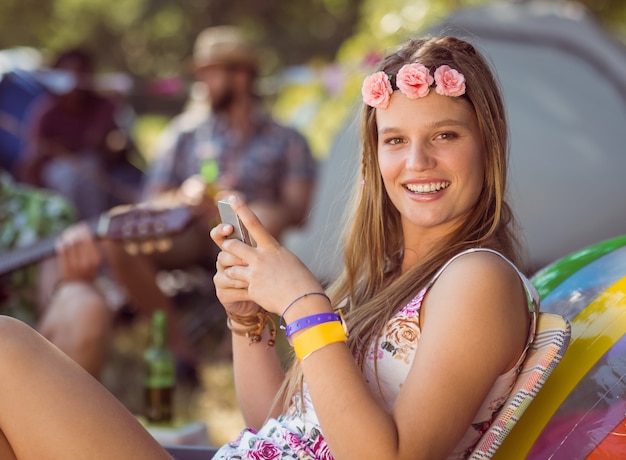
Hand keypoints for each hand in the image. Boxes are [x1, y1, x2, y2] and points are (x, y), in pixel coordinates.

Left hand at [55, 223, 100, 282]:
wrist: (80, 288)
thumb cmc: (89, 271)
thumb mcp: (95, 261)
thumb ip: (92, 248)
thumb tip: (85, 230)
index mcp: (96, 260)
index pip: (89, 240)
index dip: (84, 230)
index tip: (82, 225)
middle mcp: (86, 263)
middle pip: (78, 241)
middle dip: (75, 231)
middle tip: (73, 227)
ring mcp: (75, 266)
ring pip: (69, 245)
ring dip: (67, 236)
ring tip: (67, 233)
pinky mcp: (65, 269)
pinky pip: (61, 253)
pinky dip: (60, 244)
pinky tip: (60, 240)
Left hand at [210, 195, 322, 316]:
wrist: (303, 301)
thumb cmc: (301, 281)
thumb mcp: (289, 261)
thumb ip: (272, 255)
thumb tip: (261, 255)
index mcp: (273, 248)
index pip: (253, 223)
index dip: (241, 209)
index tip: (231, 197)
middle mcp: (261, 258)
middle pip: (233, 245)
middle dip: (228, 246)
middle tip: (228, 248)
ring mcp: (255, 273)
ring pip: (230, 265)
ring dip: (231, 268)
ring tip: (238, 273)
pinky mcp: (251, 288)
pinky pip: (235, 282)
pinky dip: (238, 284)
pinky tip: (250, 289)